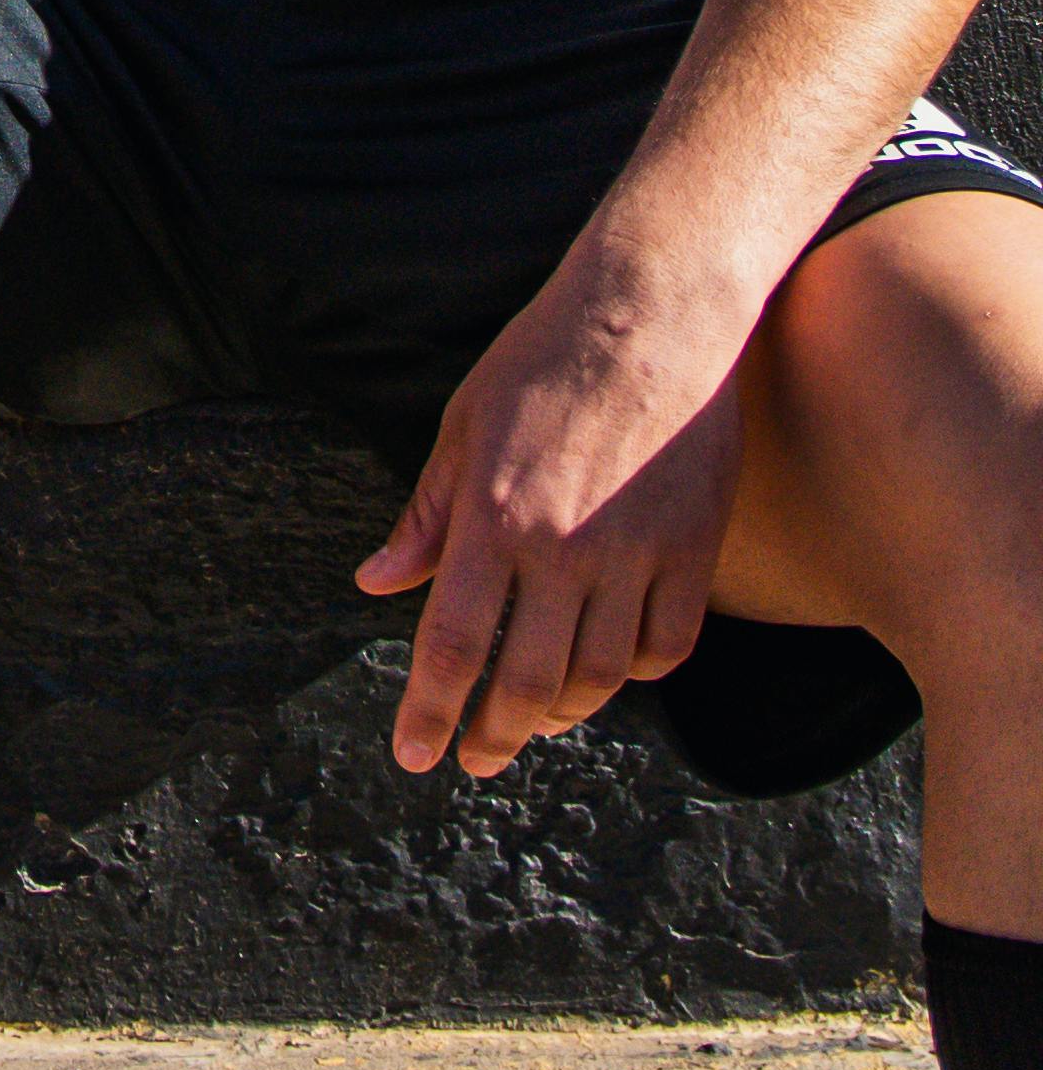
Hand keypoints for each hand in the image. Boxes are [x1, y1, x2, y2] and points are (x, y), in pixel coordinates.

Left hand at [357, 271, 746, 776]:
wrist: (653, 309)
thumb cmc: (542, 359)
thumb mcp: (463, 424)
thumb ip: (426, 514)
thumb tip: (376, 582)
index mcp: (492, 516)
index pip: (452, 642)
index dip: (429, 711)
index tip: (414, 756)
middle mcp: (562, 548)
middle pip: (524, 682)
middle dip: (493, 736)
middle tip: (477, 760)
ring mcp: (634, 554)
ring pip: (598, 678)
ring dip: (561, 715)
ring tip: (534, 723)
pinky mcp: (693, 549)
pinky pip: (666, 648)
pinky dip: (636, 674)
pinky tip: (610, 672)